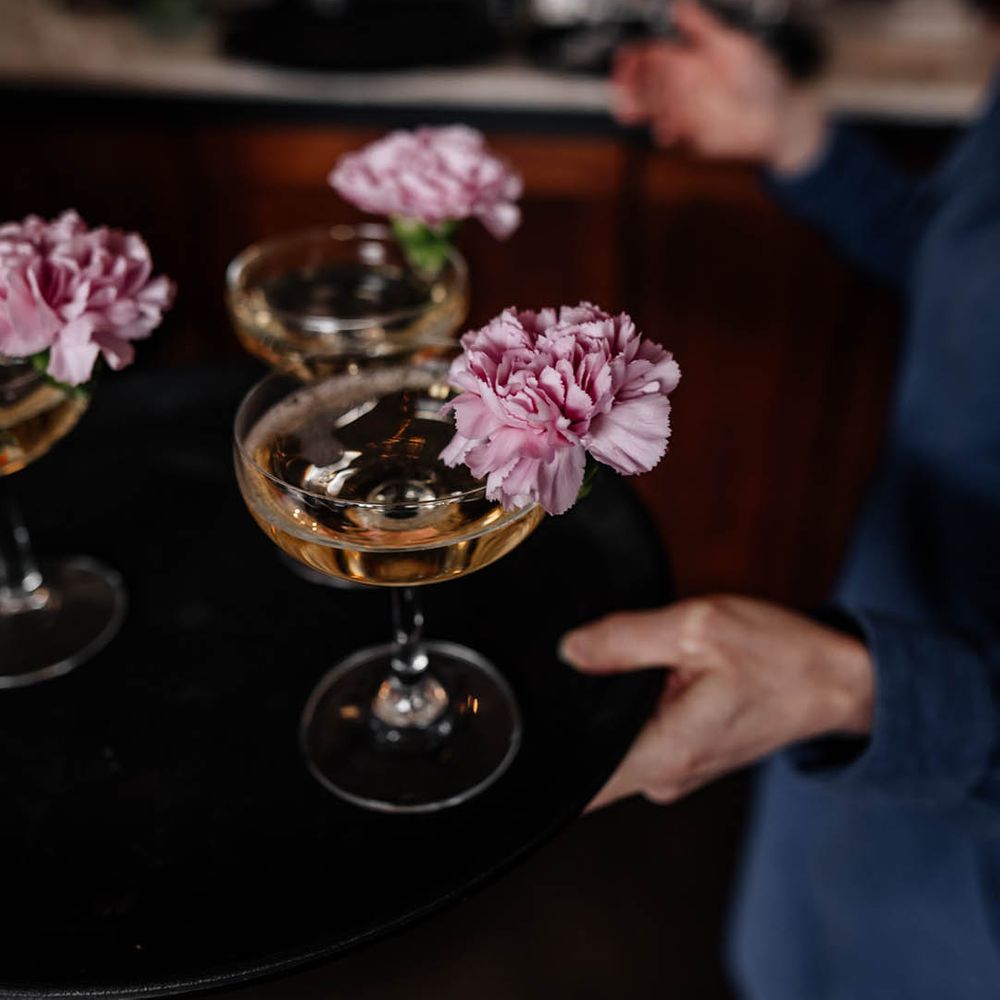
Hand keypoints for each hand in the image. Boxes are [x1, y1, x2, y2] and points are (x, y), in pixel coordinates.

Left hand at [560, 596, 872, 809]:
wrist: (839, 682)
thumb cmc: (782, 656)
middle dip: (581, 713)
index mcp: (666, 753)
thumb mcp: (700, 626)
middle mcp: (665, 776)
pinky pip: (637, 738)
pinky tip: (656, 676)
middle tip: (605, 662)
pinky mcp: (683, 758)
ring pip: (613, 745)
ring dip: (614, 707)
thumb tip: (570, 650)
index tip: (530, 723)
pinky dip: (636, 708)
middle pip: (587, 758)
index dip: (545, 755)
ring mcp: (675, 772)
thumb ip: (627, 638)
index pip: (578, 784)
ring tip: (645, 665)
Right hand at [612, 2, 826, 173]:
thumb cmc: (761, 80)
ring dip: (644, 111)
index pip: (648, 56)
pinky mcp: (689, 135)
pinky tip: (668, 130)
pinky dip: (665, 130)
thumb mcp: (732, 45)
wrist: (776, 119)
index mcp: (686, 60)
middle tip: (623, 93)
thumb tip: (678, 6)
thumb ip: (702, 27)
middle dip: (630, 88)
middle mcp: (681, 86)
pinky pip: (668, 132)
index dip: (632, 59)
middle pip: (642, 84)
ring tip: (646, 112)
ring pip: (651, 109)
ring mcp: (683, 111)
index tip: (624, 62)